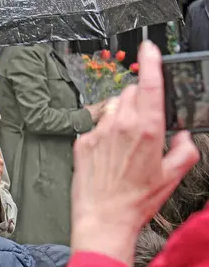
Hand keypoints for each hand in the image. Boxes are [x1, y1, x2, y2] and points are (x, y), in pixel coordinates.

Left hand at [70, 41, 198, 266]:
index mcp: (147, 130)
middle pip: (130, 93)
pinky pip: (96, 125)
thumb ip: (184, 151)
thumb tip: (182, 137)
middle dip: (138, 100)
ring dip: (121, 115)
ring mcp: (98, 132)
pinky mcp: (82, 141)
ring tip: (125, 143)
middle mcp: (120, 125)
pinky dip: (104, 132)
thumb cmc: (136, 200)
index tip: (150, 47)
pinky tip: (108, 154)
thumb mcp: (172, 177)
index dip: (151, 61)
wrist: (103, 218)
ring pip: (112, 107)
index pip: (149, 84)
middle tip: (144, 122)